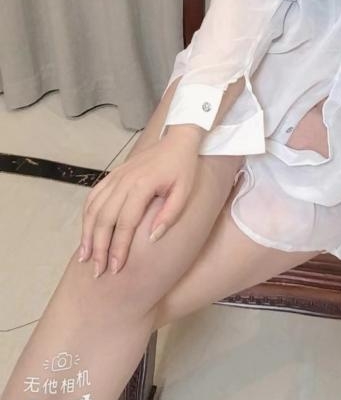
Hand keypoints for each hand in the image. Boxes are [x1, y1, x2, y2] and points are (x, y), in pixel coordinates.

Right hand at [78, 137, 197, 276]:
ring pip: (94, 209)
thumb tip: (152, 238)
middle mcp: (124, 181)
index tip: (116, 268)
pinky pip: (93, 196)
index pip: (126, 223)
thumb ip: (169, 215)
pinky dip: (87, 216)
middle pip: (105, 219)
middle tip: (97, 271)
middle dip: (99, 247)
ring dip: (88, 234)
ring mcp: (116, 177)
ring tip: (85, 257)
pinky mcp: (113, 175)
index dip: (119, 247)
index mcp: (142, 185)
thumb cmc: (183, 168)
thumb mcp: (185, 192)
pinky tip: (87, 232)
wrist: (177, 141)